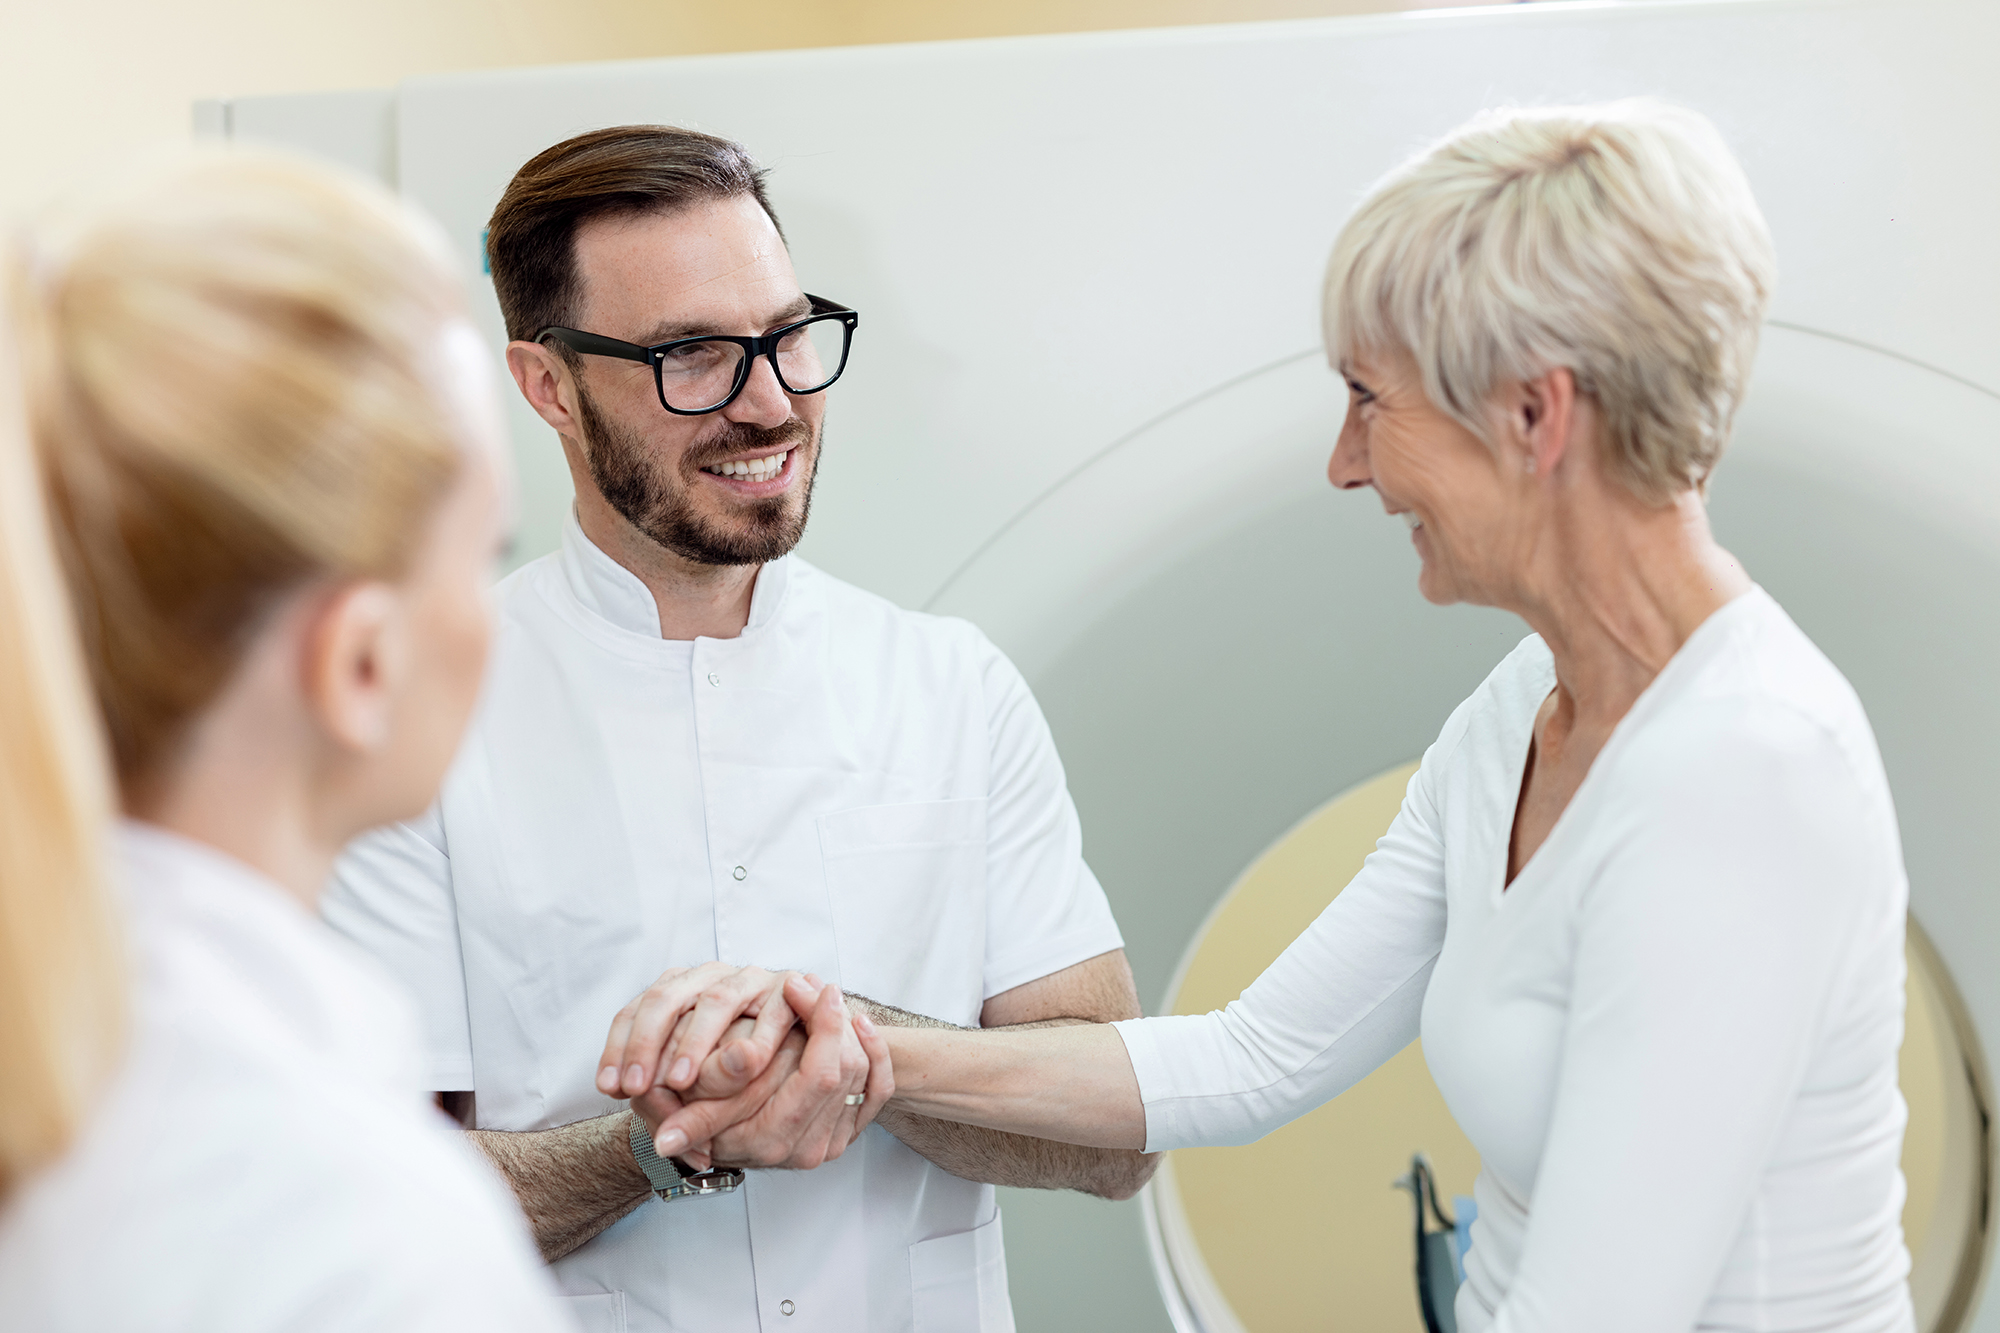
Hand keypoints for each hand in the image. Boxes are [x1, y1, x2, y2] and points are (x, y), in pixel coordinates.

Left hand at [598, 962, 803, 1099]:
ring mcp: (749, 980)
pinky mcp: (788, 990)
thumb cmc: (732, 1060)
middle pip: (665, 999)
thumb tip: (613, 1090)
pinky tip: (745, 1070)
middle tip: (636, 1087)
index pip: (634, 1012)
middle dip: (646, 1044)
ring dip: (694, 1042)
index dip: (618, 1048)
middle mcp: (708, 977)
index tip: (609, 1089)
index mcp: (677, 989)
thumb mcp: (687, 1070)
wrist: (798, 1033)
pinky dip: (758, 1039)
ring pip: (715, 1001)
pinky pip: (771, 1010)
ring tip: (678, 1082)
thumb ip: (654, 1078)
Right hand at [636, 976, 892, 1169]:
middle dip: (836, 1018)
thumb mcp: (692, 1105)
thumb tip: (708, 1079)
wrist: (717, 1144)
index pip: (821, 1076)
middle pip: (849, 1070)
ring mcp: (831, 1142)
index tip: (808, 986)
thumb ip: (704, 1091)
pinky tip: (859, 1022)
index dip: (822, 1024)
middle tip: (812, 982)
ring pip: (864, 1074)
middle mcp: (808, 1147)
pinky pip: (878, 1089)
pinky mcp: (846, 1132)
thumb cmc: (699, 1116)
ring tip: (824, 994)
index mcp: (775, 1140)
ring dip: (850, 1028)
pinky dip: (875, 1053)